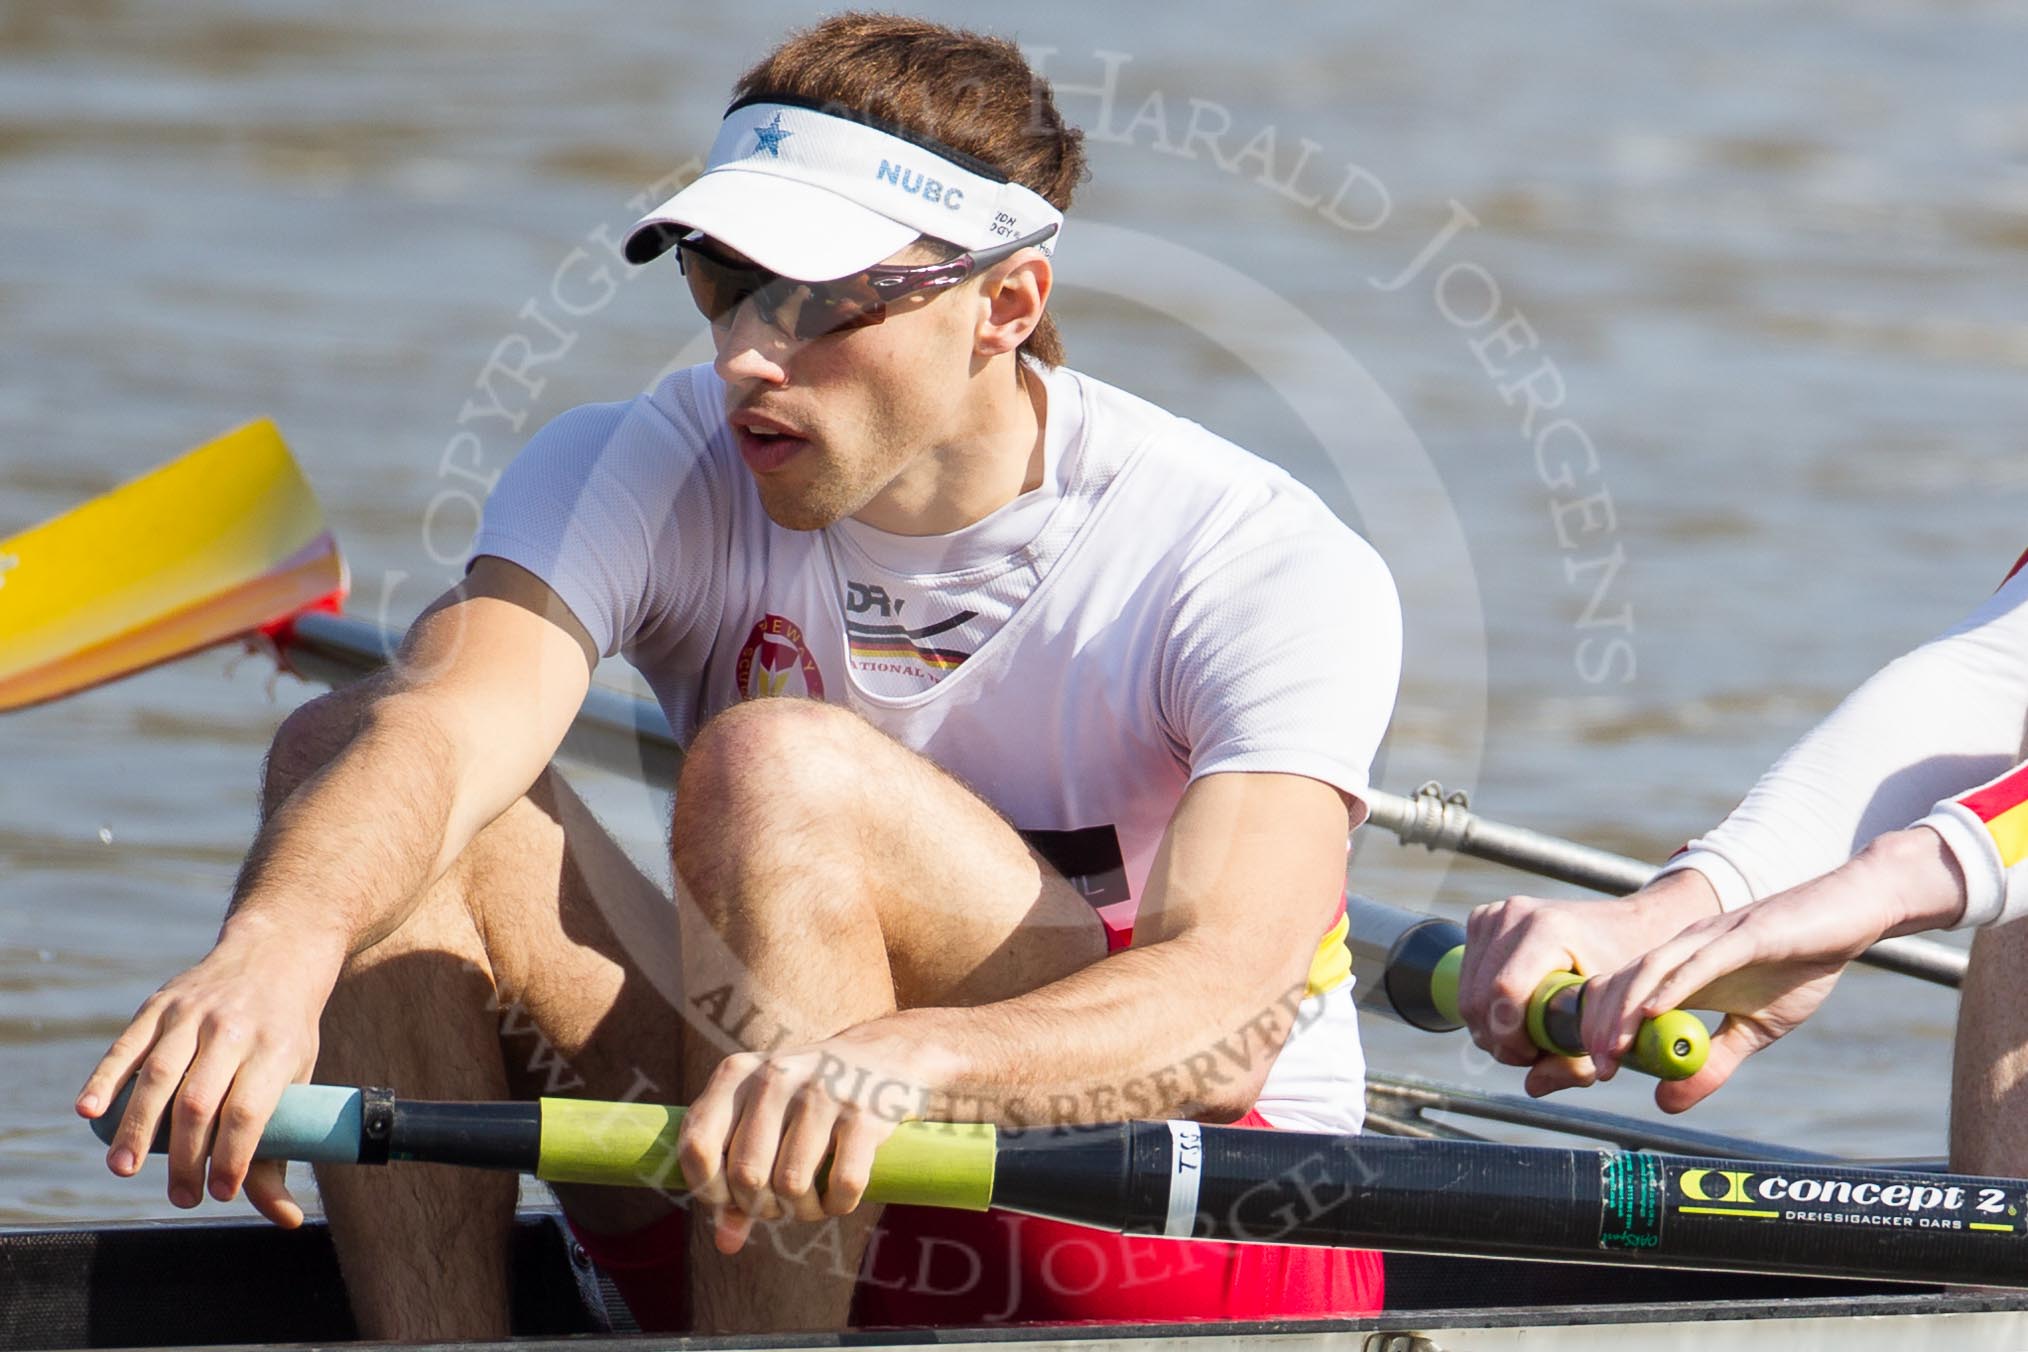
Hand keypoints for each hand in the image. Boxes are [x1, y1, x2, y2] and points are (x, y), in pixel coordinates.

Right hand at [75, 922, 339, 1226]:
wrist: (275, 954)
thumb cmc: (286, 1032)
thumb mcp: (299, 1078)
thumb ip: (282, 1148)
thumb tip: (286, 1220)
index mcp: (276, 1048)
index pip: (249, 1109)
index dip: (233, 1155)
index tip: (221, 1193)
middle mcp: (232, 1028)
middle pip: (200, 1099)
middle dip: (185, 1156)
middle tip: (179, 1197)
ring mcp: (192, 1014)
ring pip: (159, 1074)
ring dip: (137, 1126)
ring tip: (122, 1171)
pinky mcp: (160, 1005)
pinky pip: (128, 1044)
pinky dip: (105, 1078)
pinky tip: (89, 1112)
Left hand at [677, 1017, 946, 1253]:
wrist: (885, 1055)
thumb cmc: (807, 1099)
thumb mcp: (763, 1120)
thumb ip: (735, 1175)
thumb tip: (726, 1242)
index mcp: (738, 1073)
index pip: (698, 1145)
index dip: (709, 1190)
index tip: (730, 1201)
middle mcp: (776, 1076)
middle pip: (746, 1175)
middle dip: (761, 1206)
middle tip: (778, 1204)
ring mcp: (823, 1092)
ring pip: (791, 1185)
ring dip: (801, 1210)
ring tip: (809, 1201)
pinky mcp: (866, 1114)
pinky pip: (842, 1186)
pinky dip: (838, 1205)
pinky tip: (839, 1196)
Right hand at [1460, 871, 1720, 1096]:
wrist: (1626, 927)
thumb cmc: (1624, 976)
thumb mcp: (1609, 1023)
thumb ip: (1575, 1064)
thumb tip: (1532, 1086)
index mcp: (1549, 930)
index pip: (1504, 993)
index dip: (1510, 1038)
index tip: (1532, 1055)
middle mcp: (1514, 914)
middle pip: (1479, 998)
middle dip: (1498, 1039)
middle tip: (1529, 1051)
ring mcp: (1494, 914)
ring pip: (1467, 992)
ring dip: (1489, 1025)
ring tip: (1525, 1032)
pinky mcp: (1482, 918)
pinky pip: (1466, 978)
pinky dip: (1484, 1004)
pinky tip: (1514, 1008)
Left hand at [1579, 828, 1964, 1111]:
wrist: (1848, 918)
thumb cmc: (1800, 967)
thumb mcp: (1756, 1029)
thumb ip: (1711, 1063)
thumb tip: (1665, 1104)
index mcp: (1680, 969)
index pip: (1621, 994)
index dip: (1600, 1029)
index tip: (1595, 1071)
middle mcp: (1683, 948)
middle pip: (1622, 982)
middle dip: (1601, 1025)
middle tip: (1596, 1069)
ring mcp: (1710, 938)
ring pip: (1649, 970)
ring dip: (1626, 1011)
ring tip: (1612, 1049)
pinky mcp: (1744, 934)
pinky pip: (1700, 960)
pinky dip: (1673, 986)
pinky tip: (1656, 1011)